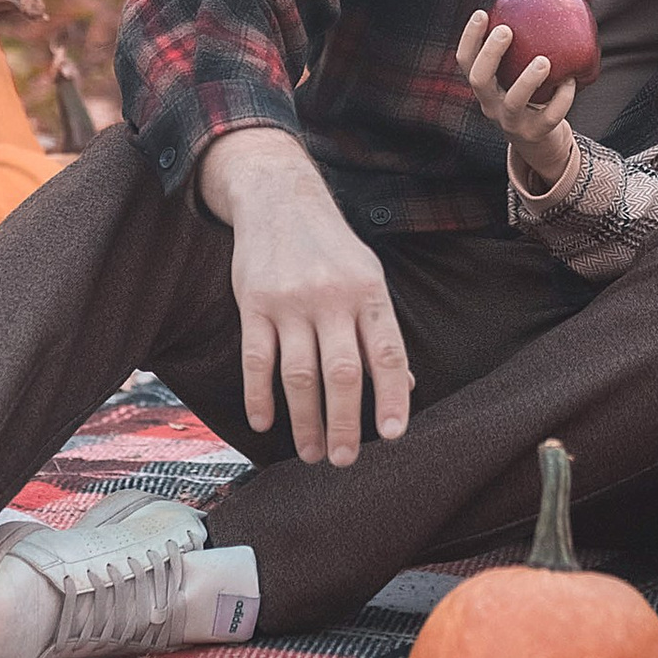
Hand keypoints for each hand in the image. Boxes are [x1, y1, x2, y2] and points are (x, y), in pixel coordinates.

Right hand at [197, 129, 412, 463]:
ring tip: (311, 452)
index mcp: (368, 292)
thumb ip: (380, 330)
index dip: (392, 396)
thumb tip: (404, 386)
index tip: (394, 434)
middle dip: (344, 423)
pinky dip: (259, 395)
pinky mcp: (254, 303)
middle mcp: (332, 298)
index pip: (386, 353)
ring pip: (298, 375)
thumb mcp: (368, 277)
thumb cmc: (332, 247)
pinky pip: (256, 359)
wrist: (280, 198)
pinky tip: (265, 422)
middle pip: (342, 373)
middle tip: (343, 459)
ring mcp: (290, 302)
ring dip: (305, 420)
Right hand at [455, 12, 577, 189]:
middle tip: (506, 30)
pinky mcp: (535, 134)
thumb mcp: (518, 75)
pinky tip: (571, 80)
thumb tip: (541, 2)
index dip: (470, 38)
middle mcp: (491, 105)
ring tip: (543, 60)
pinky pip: (549, 115)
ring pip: (513, 101)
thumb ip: (522, 48)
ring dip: (527, 79)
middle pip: (480, 80)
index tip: (483, 13)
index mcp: (484, 87)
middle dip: (490, 54)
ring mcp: (511, 122)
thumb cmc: (531, 97)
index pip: (466, 61)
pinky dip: (562, 97)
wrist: (540, 144)